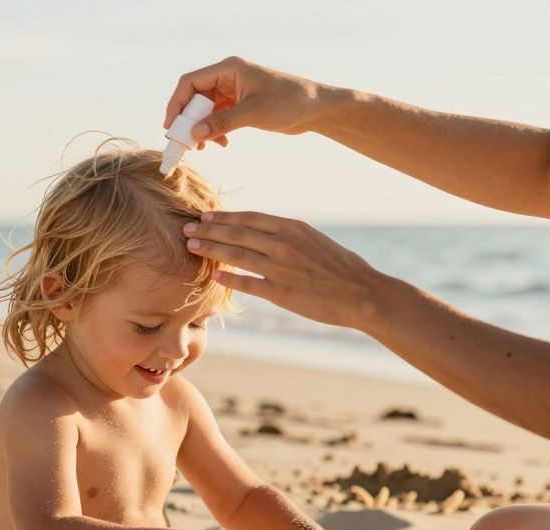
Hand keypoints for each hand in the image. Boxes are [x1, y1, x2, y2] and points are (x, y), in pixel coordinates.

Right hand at [164, 56, 326, 147]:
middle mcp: (228, 77)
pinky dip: (215, 131)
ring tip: (203, 146)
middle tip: (184, 142)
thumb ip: (222, 122)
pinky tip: (221, 143)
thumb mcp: (253, 112)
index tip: (171, 126)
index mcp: (229, 69)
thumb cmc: (289, 101)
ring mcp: (234, 91)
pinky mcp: (240, 105)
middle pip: (195, 97)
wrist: (315, 108)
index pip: (190, 82)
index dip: (177, 104)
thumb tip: (195, 134)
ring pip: (205, 110)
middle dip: (188, 120)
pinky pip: (217, 117)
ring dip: (201, 128)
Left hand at [184, 211, 385, 329]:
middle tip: (187, 229)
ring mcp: (281, 268)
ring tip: (192, 246)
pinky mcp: (281, 292)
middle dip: (209, 230)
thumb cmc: (342, 268)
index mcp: (292, 228)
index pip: (249, 218)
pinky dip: (229, 278)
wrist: (362, 293)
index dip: (224, 217)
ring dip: (211, 250)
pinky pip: (248, 283)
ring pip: (237, 255)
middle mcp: (284, 244)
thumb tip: (266, 233)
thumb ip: (289, 236)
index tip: (205, 216)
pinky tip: (214, 276)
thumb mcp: (314, 240)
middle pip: (237, 233)